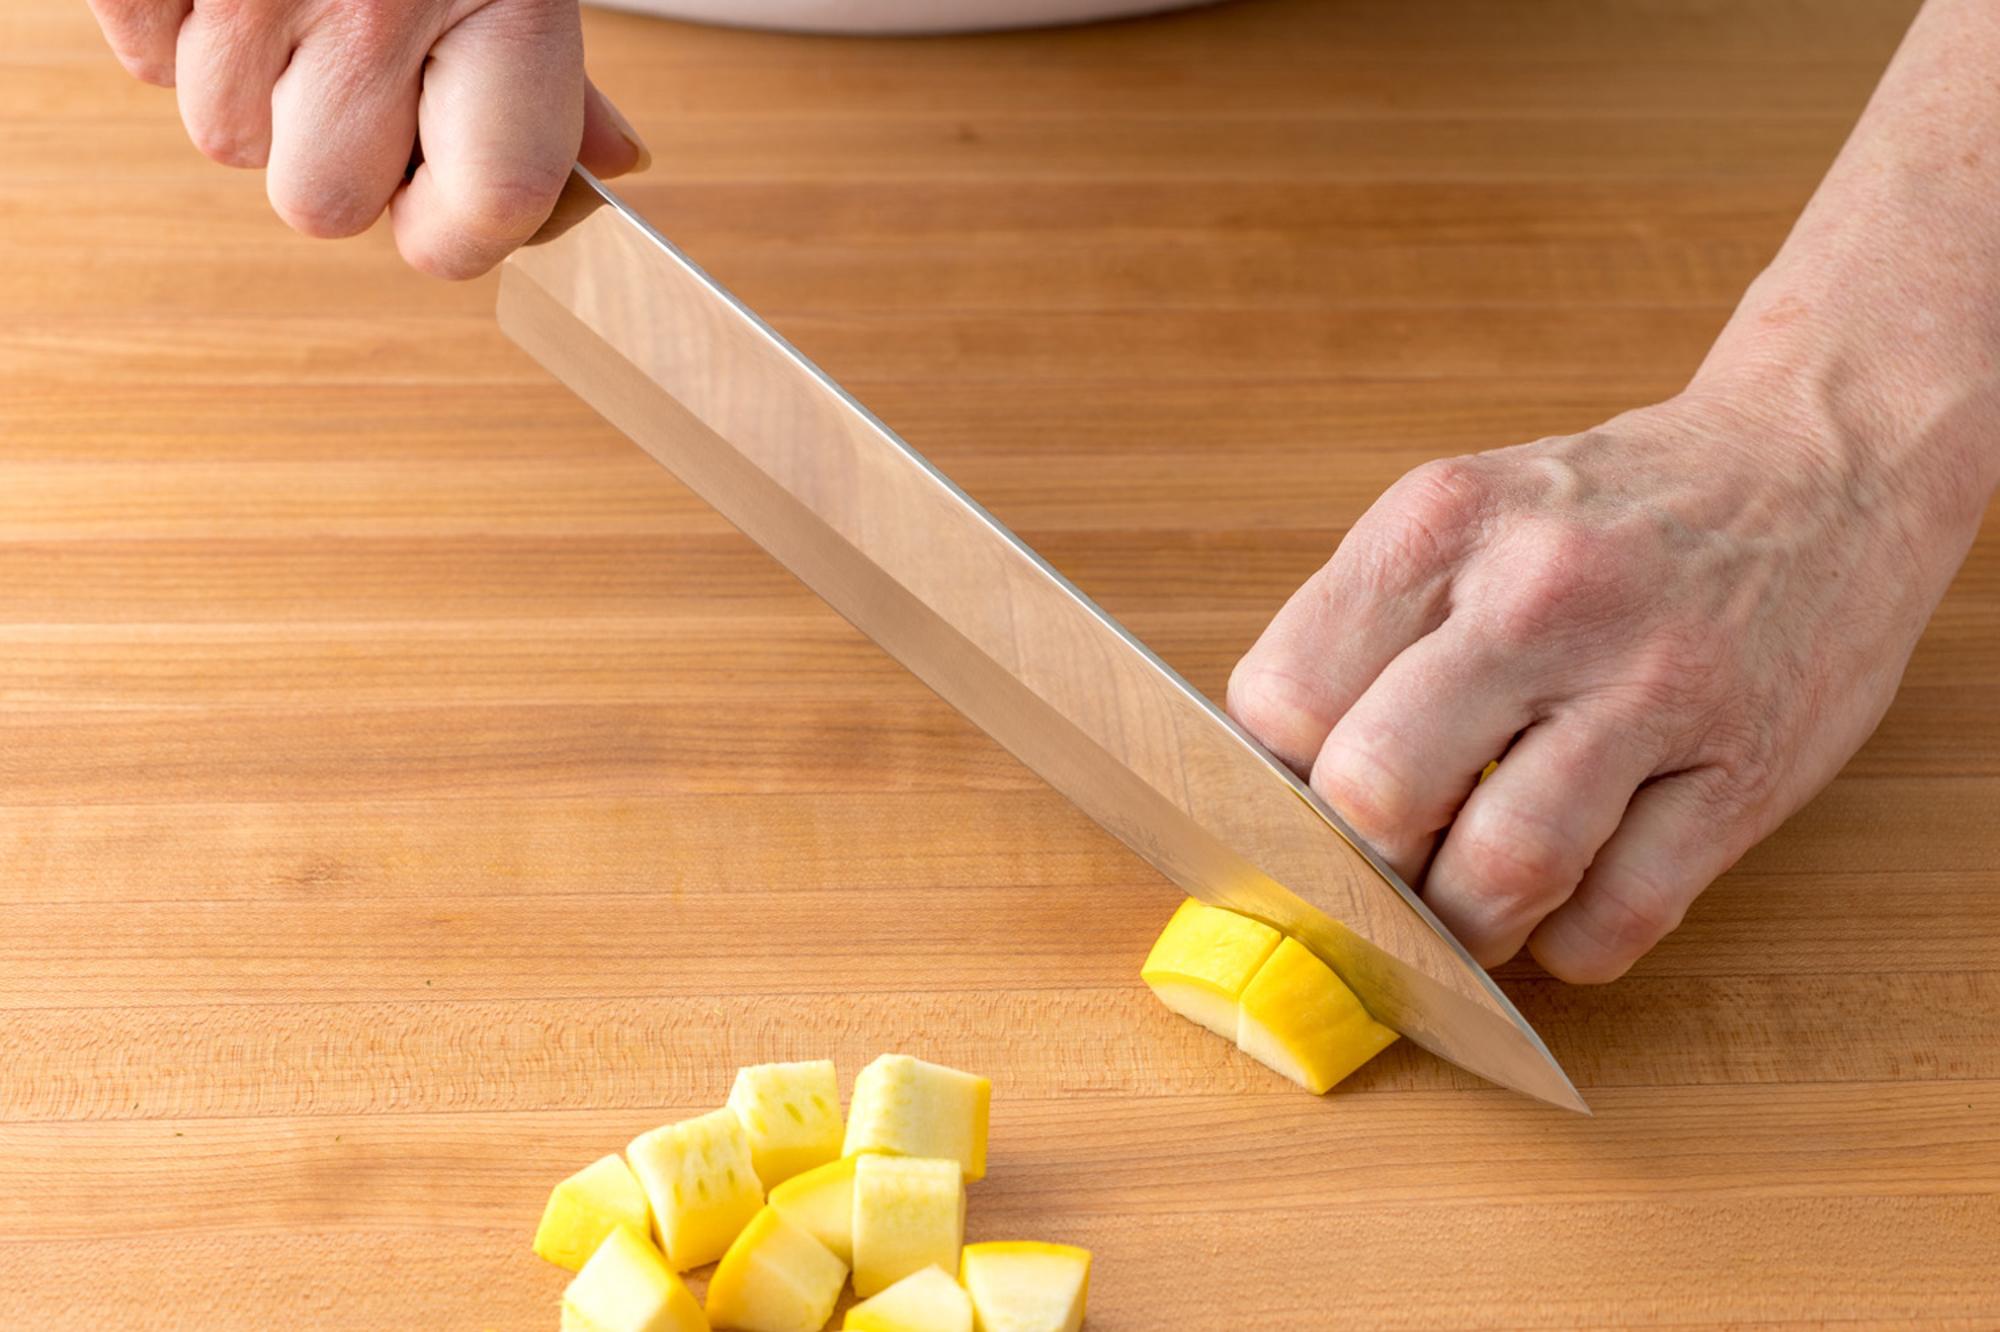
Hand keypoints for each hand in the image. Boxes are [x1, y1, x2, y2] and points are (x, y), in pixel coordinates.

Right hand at [86, 0, 649, 276]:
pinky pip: (144, 60)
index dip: (460, 234)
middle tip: (364, 71)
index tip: (450, 206)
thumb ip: (559, 74)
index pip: (483, 215)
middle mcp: (372, 1)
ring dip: (258, 87)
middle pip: (322, 204)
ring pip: (226, 140)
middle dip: (340, 156)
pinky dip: (181, 27)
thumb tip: (607, 170)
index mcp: (498, 2)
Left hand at [1226, 390, 1959, 981]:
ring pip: (1501, 871)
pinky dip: (1571, 949)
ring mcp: (1653, 686)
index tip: (1292, 812)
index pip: (1283, 701)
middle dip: (1357, 866)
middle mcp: (1540, 597)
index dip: (1268, 785)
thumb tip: (1266, 787)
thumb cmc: (1610, 515)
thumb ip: (1367, 632)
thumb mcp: (1465, 515)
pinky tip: (1563, 912)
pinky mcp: (1746, 772)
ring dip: (1463, 929)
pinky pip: (1623, 915)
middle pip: (1375, 791)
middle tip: (1377, 875)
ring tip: (1465, 912)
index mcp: (1442, 525)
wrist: (1823, 463)